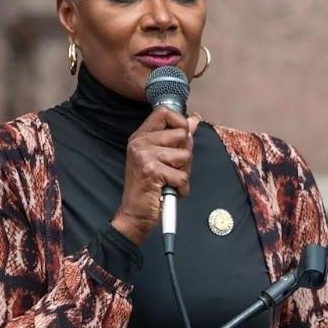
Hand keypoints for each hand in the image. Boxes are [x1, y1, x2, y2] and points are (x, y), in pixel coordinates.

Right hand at [111, 106, 199, 244]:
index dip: (180, 122)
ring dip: (184, 173)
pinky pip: (182, 176)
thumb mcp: (160, 158)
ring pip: (185, 156)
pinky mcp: (152, 171)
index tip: (182, 138)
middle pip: (182, 135)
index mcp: (141, 136)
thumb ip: (175, 138)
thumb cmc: (148, 188)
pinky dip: (182, 188)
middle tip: (172, 169)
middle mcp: (140, 143)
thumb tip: (193, 120)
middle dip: (185, 155)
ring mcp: (145, 156)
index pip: (164, 112)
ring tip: (169, 181)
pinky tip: (170, 191)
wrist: (134, 214)